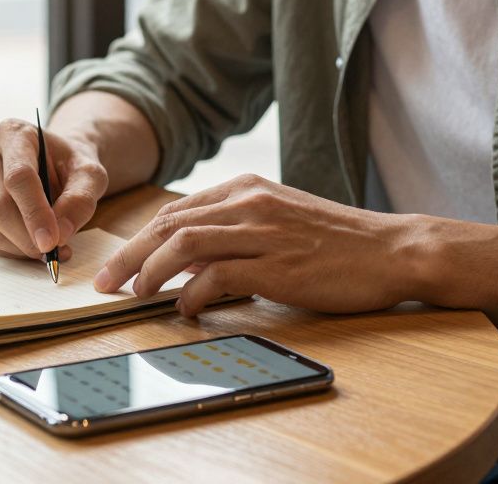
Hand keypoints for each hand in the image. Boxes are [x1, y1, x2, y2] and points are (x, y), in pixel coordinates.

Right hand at [0, 118, 109, 260]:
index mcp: (13, 133)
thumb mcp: (90, 174)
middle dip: (26, 237)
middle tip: (53, 251)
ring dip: (19, 248)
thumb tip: (61, 233)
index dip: (34, 213)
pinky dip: (10, 251)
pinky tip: (31, 244)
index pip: (18, 177)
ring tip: (49, 248)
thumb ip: (81, 199)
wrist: (54, 164)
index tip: (52, 241)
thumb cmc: (70, 165)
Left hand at [94, 174, 419, 315]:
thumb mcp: (277, 221)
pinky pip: (218, 277)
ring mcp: (263, 233)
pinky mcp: (278, 266)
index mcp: (246, 188)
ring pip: (184, 244)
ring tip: (135, 295)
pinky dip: (193, 294)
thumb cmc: (336, 242)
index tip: (118, 264)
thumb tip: (185, 263)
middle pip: (168, 225)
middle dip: (129, 256)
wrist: (392, 250)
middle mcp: (249, 203)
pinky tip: (186, 309)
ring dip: (150, 272)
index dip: (139, 239)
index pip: (175, 211)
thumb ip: (231, 234)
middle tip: (105, 283)